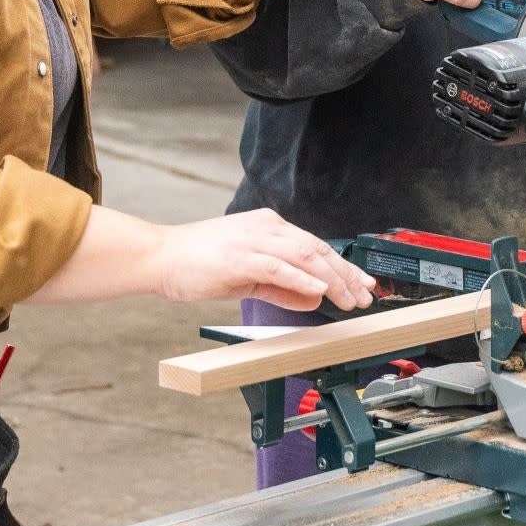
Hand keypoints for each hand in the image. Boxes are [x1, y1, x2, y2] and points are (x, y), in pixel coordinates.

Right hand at [151, 209, 376, 311]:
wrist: (159, 257)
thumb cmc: (197, 265)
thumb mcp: (247, 276)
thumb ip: (281, 287)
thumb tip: (314, 297)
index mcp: (267, 226)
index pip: (315, 246)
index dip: (342, 266)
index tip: (362, 284)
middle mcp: (265, 227)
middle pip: (317, 248)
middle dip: (346, 274)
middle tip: (366, 295)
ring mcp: (252, 240)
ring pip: (305, 256)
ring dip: (333, 279)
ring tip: (350, 299)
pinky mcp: (240, 257)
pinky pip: (279, 267)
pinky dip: (303, 278)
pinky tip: (321, 291)